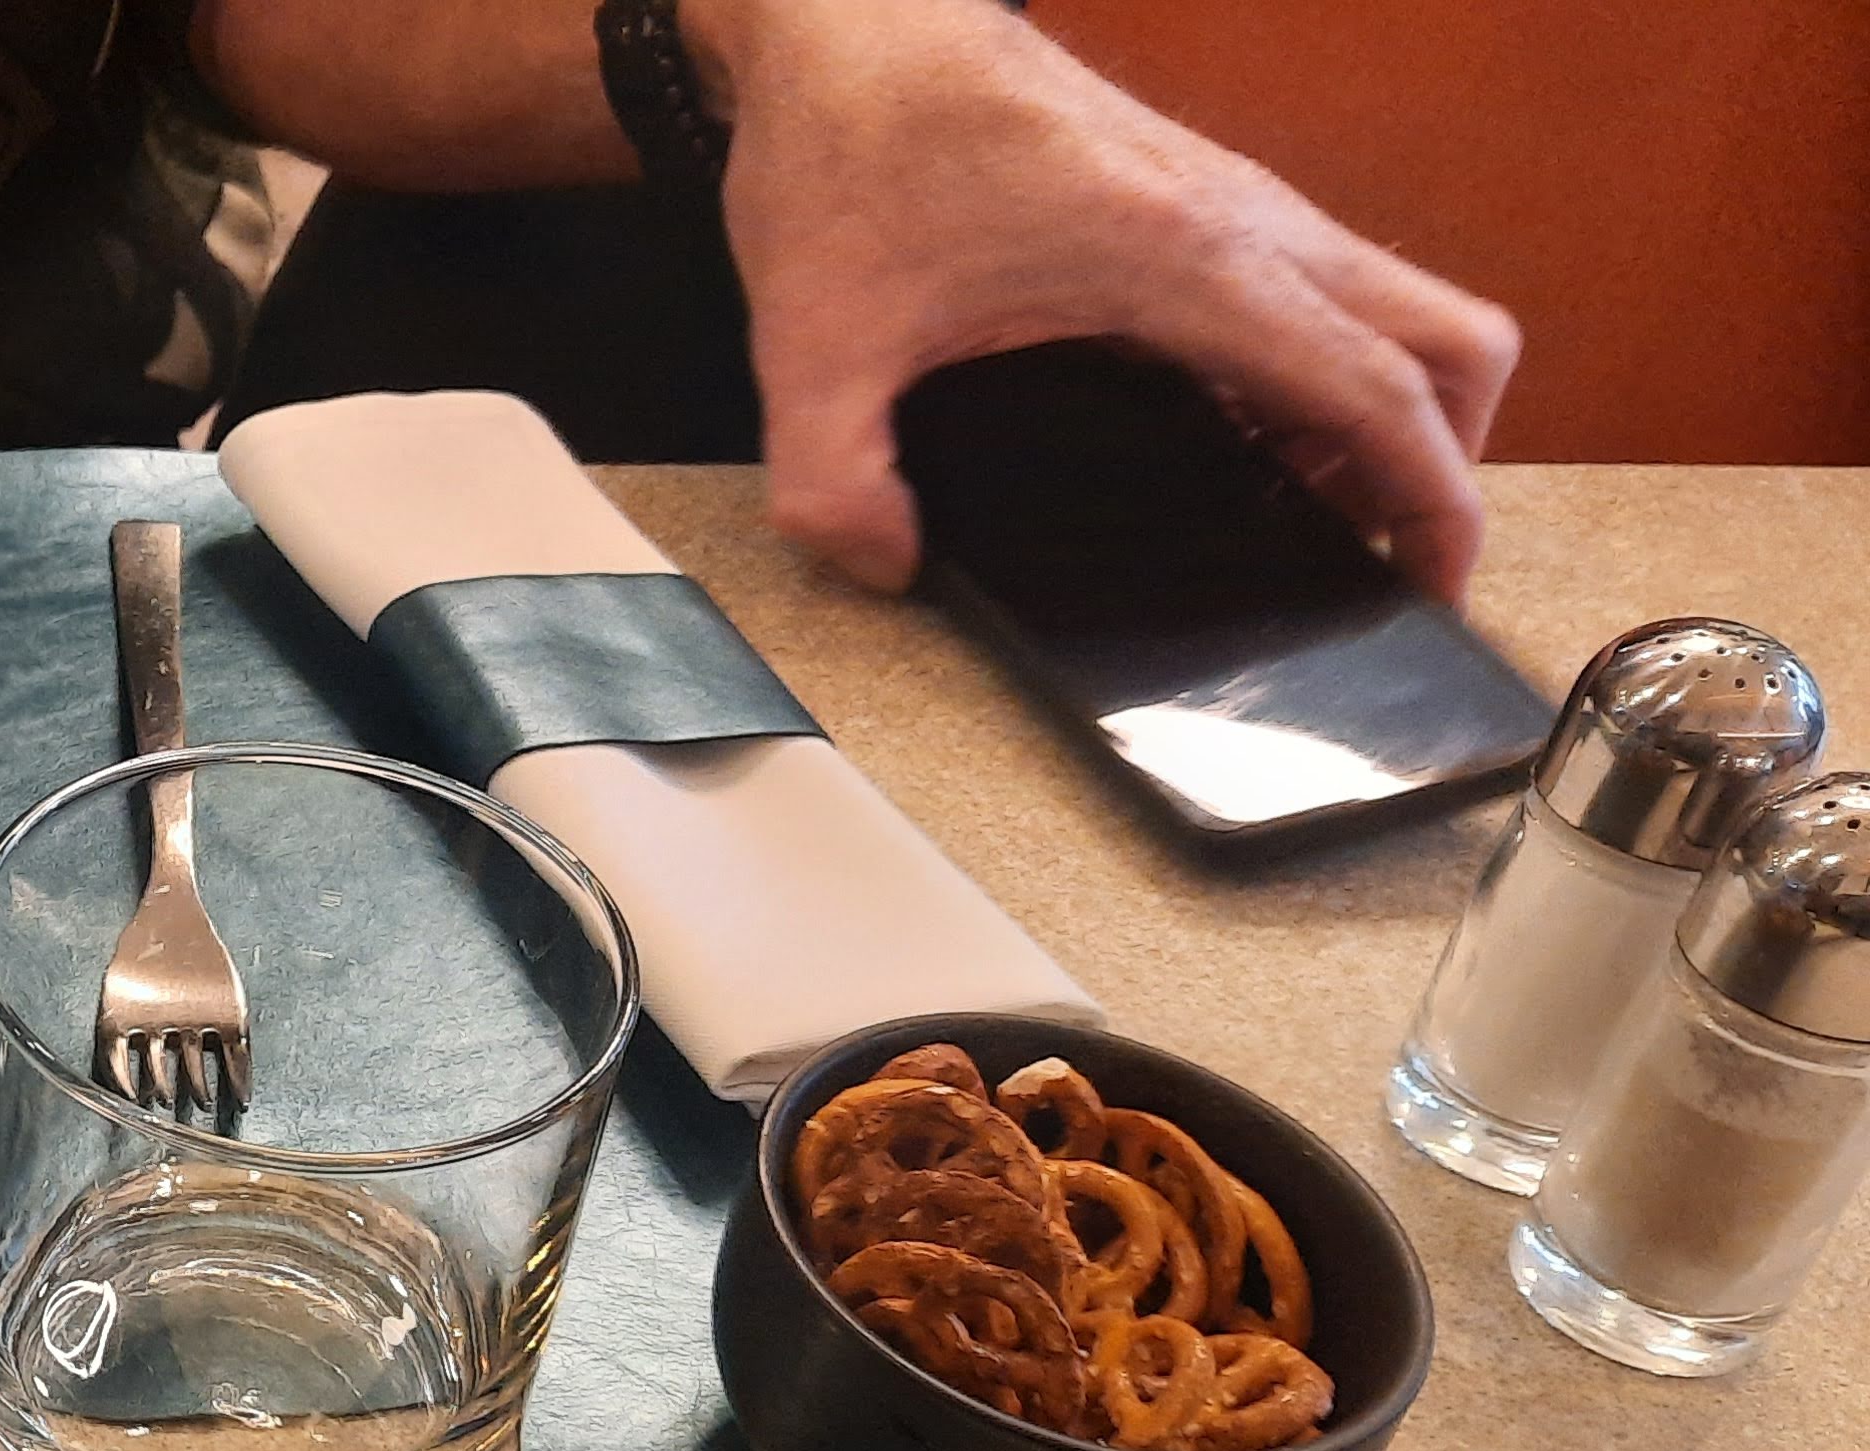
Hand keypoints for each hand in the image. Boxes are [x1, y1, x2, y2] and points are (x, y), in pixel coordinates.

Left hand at [686, 0, 1520, 598]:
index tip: (1438, 588)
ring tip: (1315, 520)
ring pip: (1392, 311)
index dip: (1435, 503)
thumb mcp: (810, 344)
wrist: (847, 25)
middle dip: (1445, 462)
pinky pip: (1320, 294)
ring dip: (1385, 414)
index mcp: (1186, 258)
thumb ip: (833, 484)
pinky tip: (1239, 440)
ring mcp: (1234, 201)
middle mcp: (1244, 220)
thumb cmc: (849, 146)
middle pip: (1447, 341)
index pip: (1383, 389)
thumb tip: (890, 566)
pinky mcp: (1201, 197)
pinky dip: (1322, 372)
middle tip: (1385, 563)